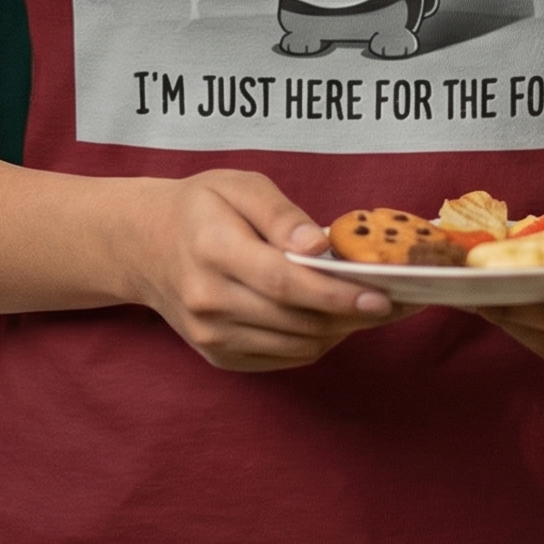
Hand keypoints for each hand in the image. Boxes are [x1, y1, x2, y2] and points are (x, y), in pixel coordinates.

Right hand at [121, 169, 394, 371]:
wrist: (143, 245)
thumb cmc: (200, 207)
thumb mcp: (239, 185)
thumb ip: (281, 214)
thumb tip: (320, 245)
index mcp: (213, 249)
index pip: (284, 281)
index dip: (337, 292)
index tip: (383, 294)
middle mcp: (208, 301)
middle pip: (297, 319)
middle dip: (354, 313)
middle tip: (400, 300)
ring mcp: (211, 336)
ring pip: (297, 344)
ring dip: (341, 328)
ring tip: (372, 305)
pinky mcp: (219, 357)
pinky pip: (284, 357)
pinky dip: (317, 340)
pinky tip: (333, 316)